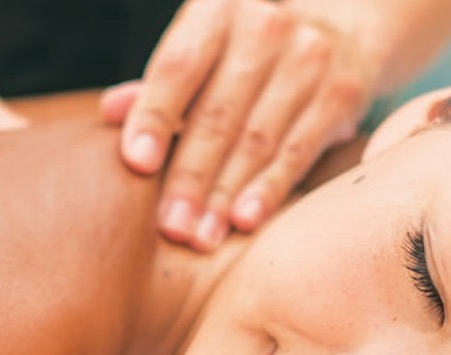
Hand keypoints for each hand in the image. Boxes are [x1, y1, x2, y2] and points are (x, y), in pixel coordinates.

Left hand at [102, 0, 375, 250]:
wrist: (338, 34)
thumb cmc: (242, 57)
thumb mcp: (200, 57)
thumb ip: (158, 90)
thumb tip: (108, 112)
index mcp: (216, 12)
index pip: (178, 67)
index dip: (155, 115)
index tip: (137, 164)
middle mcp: (264, 27)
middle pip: (218, 113)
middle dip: (191, 177)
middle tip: (169, 227)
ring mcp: (308, 58)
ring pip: (257, 139)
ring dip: (224, 195)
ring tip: (200, 237)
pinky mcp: (341, 92)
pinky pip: (298, 151)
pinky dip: (270, 189)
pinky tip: (244, 221)